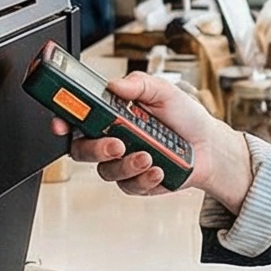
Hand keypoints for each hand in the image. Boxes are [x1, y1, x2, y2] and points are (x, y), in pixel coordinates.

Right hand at [54, 68, 253, 207]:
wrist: (209, 146)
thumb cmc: (183, 117)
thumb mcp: (163, 91)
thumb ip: (139, 84)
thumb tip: (116, 84)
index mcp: (111, 114)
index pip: (76, 117)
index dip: (62, 120)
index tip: (62, 123)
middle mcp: (110, 139)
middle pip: (81, 149)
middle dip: (95, 149)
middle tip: (117, 144)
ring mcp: (121, 163)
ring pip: (105, 171)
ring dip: (126, 165)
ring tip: (149, 156)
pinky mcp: (135, 183)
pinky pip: (128, 186)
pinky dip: (144, 179)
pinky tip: (158, 169)